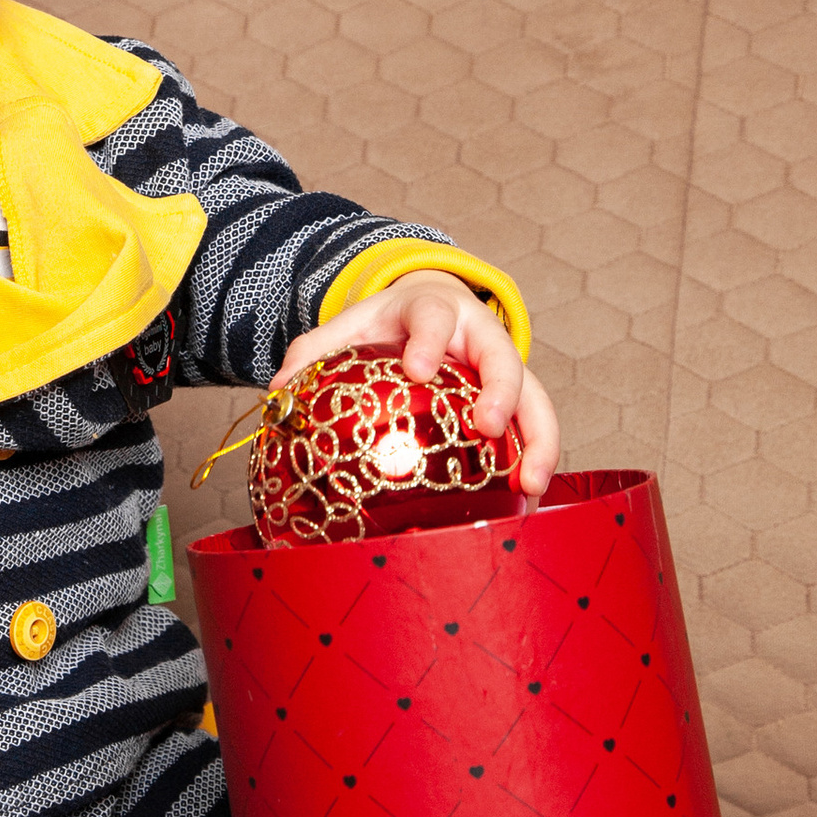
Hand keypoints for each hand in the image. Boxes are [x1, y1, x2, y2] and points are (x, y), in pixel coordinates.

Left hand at [272, 272, 560, 498]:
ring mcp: (505, 370)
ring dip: (538, 441)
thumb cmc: (387, 327)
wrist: (430, 311)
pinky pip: (534, 432)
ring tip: (529, 484)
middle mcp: (480, 337)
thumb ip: (313, 352)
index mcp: (434, 311)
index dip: (428, 340)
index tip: (417, 369)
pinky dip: (535, 466)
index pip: (433, 317)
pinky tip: (526, 506)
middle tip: (489, 427)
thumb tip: (278, 391)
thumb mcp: (349, 327)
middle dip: (502, 392)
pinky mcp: (519, 403)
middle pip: (504, 357)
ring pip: (536, 399)